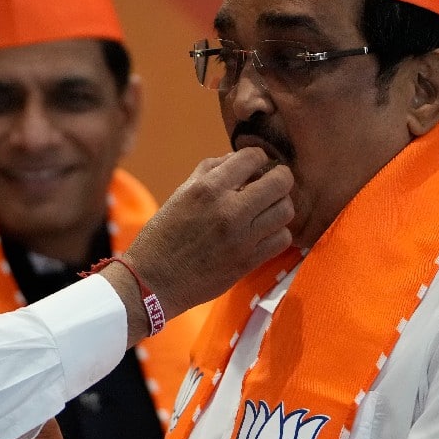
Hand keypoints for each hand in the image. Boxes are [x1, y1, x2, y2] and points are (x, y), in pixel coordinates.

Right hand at [120, 148, 293, 322]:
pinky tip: (262, 233)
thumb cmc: (162, 236)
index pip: (254, 157)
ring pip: (286, 210)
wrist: (153, 281)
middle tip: (270, 185)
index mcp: (207, 189)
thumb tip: (236, 159)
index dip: (259, 158)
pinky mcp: (248, 261)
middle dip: (279, 178)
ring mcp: (241, 237)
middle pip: (280, 182)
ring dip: (279, 206)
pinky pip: (282, 239)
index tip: (255, 167)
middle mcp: (228, 210)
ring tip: (266, 210)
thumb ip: (209, 171)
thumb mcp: (180, 194)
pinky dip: (277, 233)